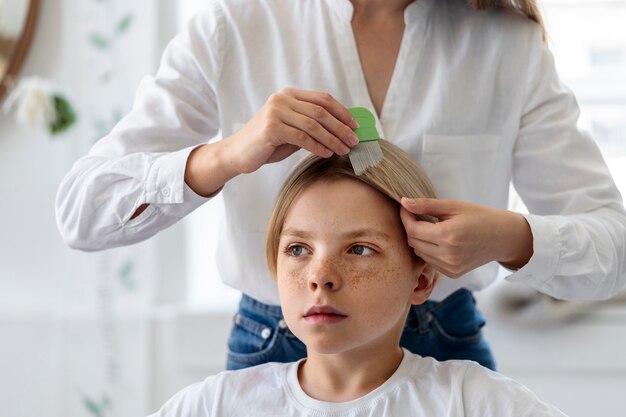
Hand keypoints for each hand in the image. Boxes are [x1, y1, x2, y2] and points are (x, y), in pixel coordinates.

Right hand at [223, 88, 359, 173]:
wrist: (238, 153)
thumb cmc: (267, 143)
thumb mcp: (292, 129)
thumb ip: (311, 125)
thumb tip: (342, 130)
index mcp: (289, 94)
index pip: (322, 99)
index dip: (342, 112)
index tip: (355, 126)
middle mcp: (282, 99)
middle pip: (320, 112)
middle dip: (341, 127)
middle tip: (353, 141)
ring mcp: (276, 112)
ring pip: (313, 125)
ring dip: (332, 139)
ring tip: (343, 150)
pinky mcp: (271, 128)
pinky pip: (302, 138)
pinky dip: (317, 147)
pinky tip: (326, 154)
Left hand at [399, 198, 532, 277]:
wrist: (503, 237)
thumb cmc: (479, 217)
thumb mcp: (453, 206)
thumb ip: (426, 205)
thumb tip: (404, 202)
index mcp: (448, 236)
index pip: (413, 230)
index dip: (405, 218)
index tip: (406, 208)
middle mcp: (448, 255)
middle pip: (413, 242)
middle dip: (411, 228)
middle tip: (417, 215)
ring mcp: (451, 267)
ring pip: (419, 253)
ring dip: (419, 240)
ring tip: (430, 227)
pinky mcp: (453, 274)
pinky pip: (430, 261)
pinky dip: (428, 250)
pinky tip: (439, 241)